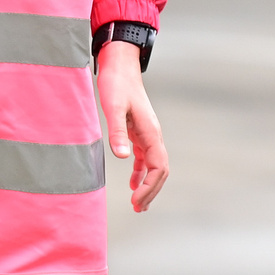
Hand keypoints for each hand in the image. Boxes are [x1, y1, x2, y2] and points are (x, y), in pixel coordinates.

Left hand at [98, 40, 169, 212]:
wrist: (119, 65)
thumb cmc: (116, 84)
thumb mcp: (114, 107)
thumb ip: (117, 132)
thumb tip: (122, 157)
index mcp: (151, 132)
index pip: (159, 167)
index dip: (149, 187)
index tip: (135, 201)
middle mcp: (153, 135)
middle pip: (161, 170)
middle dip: (151, 191)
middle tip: (137, 209)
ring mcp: (148, 133)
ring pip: (154, 166)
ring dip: (148, 185)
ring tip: (138, 204)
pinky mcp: (139, 131)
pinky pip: (145, 158)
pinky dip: (141, 173)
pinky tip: (132, 183)